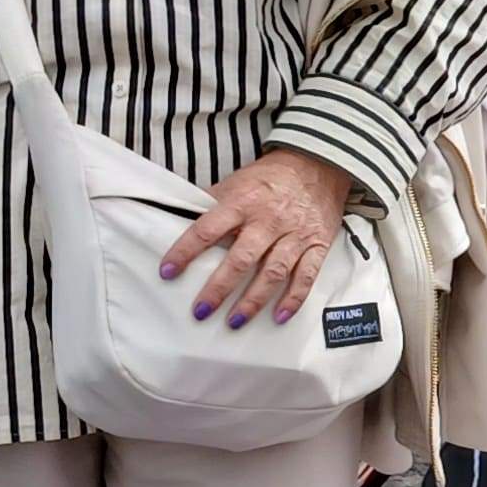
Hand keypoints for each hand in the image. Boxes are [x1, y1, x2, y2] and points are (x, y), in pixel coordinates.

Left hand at [165, 146, 356, 329]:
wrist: (318, 164)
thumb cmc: (270, 178)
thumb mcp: (237, 181)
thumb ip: (213, 203)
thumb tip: (178, 217)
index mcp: (242, 202)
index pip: (207, 230)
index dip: (185, 251)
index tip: (168, 271)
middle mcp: (267, 220)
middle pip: (240, 259)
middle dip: (219, 288)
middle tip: (201, 310)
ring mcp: (294, 235)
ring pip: (272, 273)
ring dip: (252, 301)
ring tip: (234, 322)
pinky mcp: (316, 245)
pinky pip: (305, 276)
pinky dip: (293, 299)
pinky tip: (278, 317)